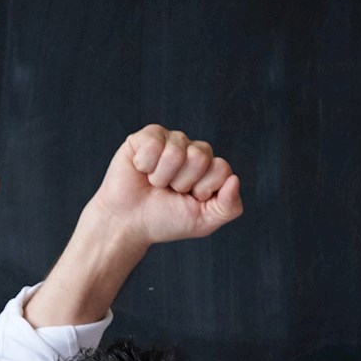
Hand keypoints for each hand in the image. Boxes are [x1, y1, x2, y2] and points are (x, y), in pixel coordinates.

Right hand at [83, 123, 243, 246]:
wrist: (126, 223)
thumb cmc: (163, 221)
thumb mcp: (203, 222)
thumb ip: (229, 207)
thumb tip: (234, 180)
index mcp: (209, 167)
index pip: (221, 168)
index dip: (204, 189)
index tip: (188, 199)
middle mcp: (192, 150)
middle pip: (201, 156)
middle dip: (182, 182)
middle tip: (168, 192)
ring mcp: (170, 141)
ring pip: (176, 151)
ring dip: (162, 176)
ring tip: (153, 184)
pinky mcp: (147, 137)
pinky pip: (154, 143)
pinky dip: (145, 164)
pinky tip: (140, 171)